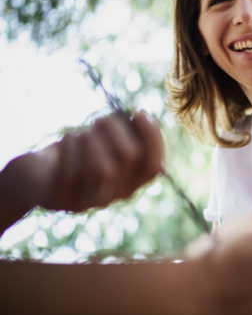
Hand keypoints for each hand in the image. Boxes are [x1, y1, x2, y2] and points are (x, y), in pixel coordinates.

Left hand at [0, 111, 162, 211]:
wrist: (35, 175)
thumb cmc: (76, 152)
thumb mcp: (105, 141)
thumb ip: (127, 133)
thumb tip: (141, 117)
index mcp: (131, 183)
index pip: (153, 166)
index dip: (152, 138)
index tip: (139, 112)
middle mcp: (114, 197)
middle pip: (128, 157)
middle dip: (115, 128)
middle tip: (99, 119)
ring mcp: (88, 202)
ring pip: (103, 169)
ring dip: (93, 139)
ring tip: (82, 131)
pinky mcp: (60, 200)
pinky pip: (70, 173)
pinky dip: (70, 149)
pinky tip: (67, 137)